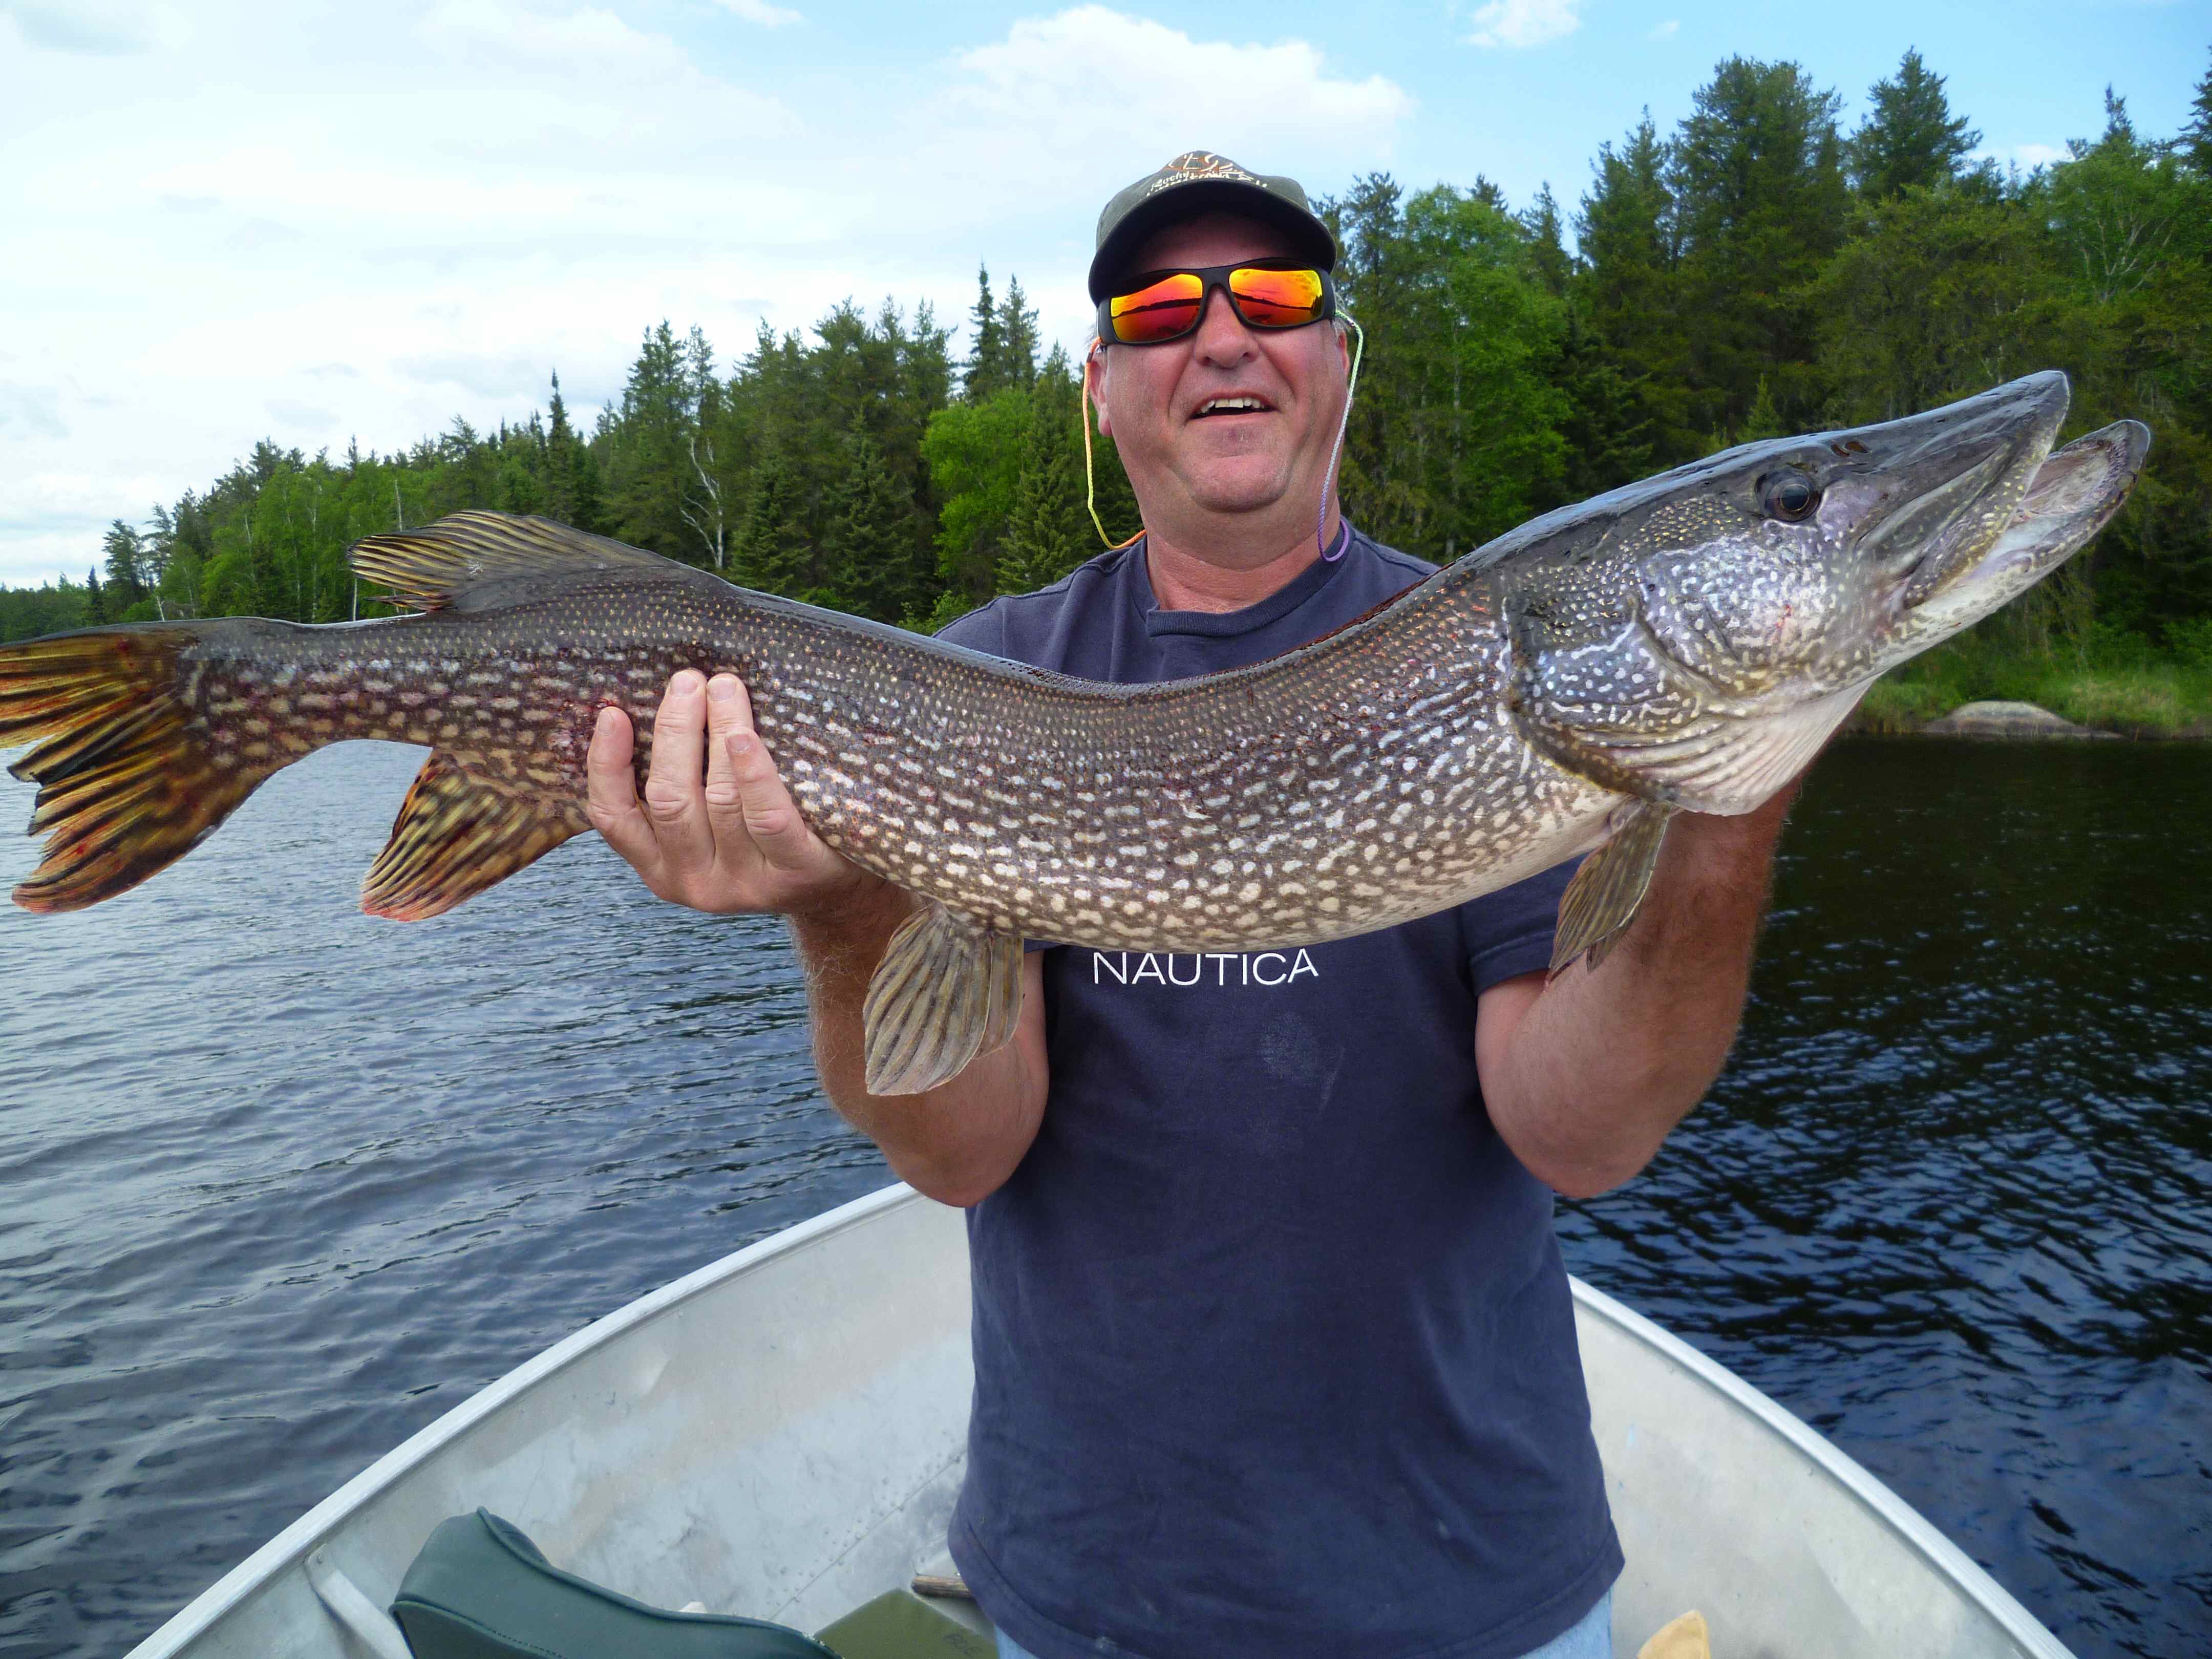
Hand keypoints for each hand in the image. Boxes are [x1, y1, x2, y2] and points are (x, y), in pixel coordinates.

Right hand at [585, 669, 886, 917]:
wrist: (836, 887)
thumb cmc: (762, 836)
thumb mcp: (707, 825)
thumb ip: (678, 785)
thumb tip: (652, 705)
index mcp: (661, 868)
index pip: (615, 818)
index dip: (607, 764)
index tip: (613, 713)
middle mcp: (696, 883)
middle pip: (671, 800)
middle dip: (675, 732)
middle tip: (687, 681)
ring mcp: (745, 884)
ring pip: (720, 800)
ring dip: (719, 732)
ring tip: (725, 687)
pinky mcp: (794, 873)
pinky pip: (767, 817)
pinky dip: (753, 772)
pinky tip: (743, 735)